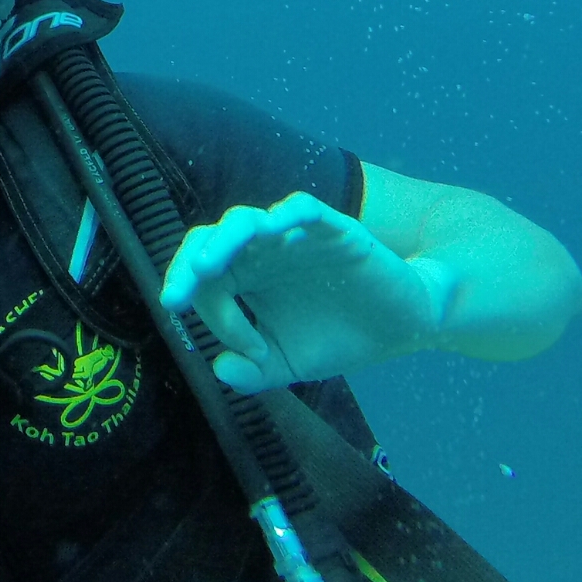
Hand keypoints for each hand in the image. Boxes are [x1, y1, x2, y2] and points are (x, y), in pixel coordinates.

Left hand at [159, 193, 446, 393]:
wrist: (403, 327)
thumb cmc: (338, 337)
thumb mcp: (290, 363)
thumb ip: (254, 373)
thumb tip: (218, 369)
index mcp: (245, 279)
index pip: (207, 282)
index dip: (209, 311)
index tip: (228, 342)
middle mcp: (262, 253)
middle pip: (212, 241)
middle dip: (189, 263)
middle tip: (179, 292)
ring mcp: (294, 238)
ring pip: (247, 220)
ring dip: (225, 238)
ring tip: (207, 265)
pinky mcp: (333, 231)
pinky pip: (303, 208)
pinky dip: (286, 211)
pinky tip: (273, 225)